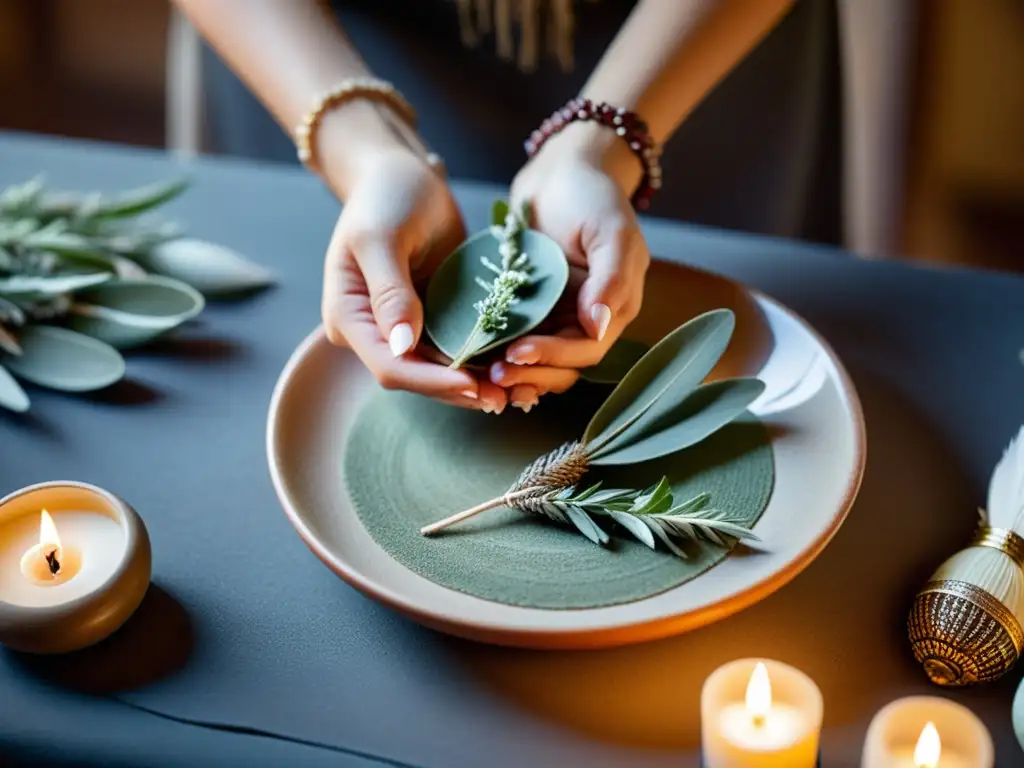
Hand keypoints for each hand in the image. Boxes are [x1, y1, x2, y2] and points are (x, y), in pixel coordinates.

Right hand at [321, 146, 508, 411]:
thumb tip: (403, 345)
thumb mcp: (381, 237)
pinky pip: (455, 348)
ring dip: (474, 381)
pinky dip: (481, 359)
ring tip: (515, 390)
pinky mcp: (430, 318)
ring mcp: (402, 328)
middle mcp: (373, 331)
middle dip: (457, 390)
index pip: (389, 365)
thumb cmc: (385, 197)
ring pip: (438, 370)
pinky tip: (513, 365)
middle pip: (415, 377)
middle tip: (505, 398)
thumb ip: (390, 291)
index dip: (431, 382)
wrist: (401, 176)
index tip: (471, 384)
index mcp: (349, 316)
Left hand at [502, 123, 649, 409]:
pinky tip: (477, 358)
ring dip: (516, 372)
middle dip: (531, 374)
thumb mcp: (611, 231)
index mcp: (614, 307)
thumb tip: (599, 326)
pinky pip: (517, 338)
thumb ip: (610, 279)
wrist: (562, 169)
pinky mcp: (532, 306)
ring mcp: (559, 313)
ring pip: (541, 360)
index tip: (517, 353)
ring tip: (484, 376)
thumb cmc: (592, 195)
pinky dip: (501, 352)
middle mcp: (588, 318)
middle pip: (564, 366)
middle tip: (494, 376)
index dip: (554, 357)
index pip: (586, 349)